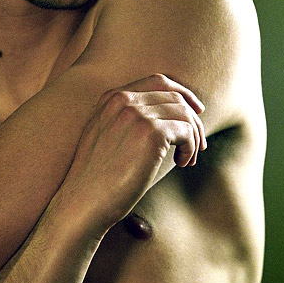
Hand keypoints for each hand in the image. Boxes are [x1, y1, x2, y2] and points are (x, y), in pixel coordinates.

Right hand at [60, 74, 205, 232]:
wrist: (84, 200)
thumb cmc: (95, 178)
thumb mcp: (104, 137)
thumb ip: (126, 120)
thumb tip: (165, 120)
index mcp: (111, 98)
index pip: (157, 82)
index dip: (182, 93)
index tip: (195, 110)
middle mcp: (123, 100)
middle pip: (174, 96)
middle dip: (192, 118)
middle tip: (199, 143)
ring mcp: (137, 114)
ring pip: (184, 113)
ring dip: (193, 136)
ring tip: (187, 158)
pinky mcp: (151, 133)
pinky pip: (187, 131)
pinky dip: (191, 148)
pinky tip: (182, 163)